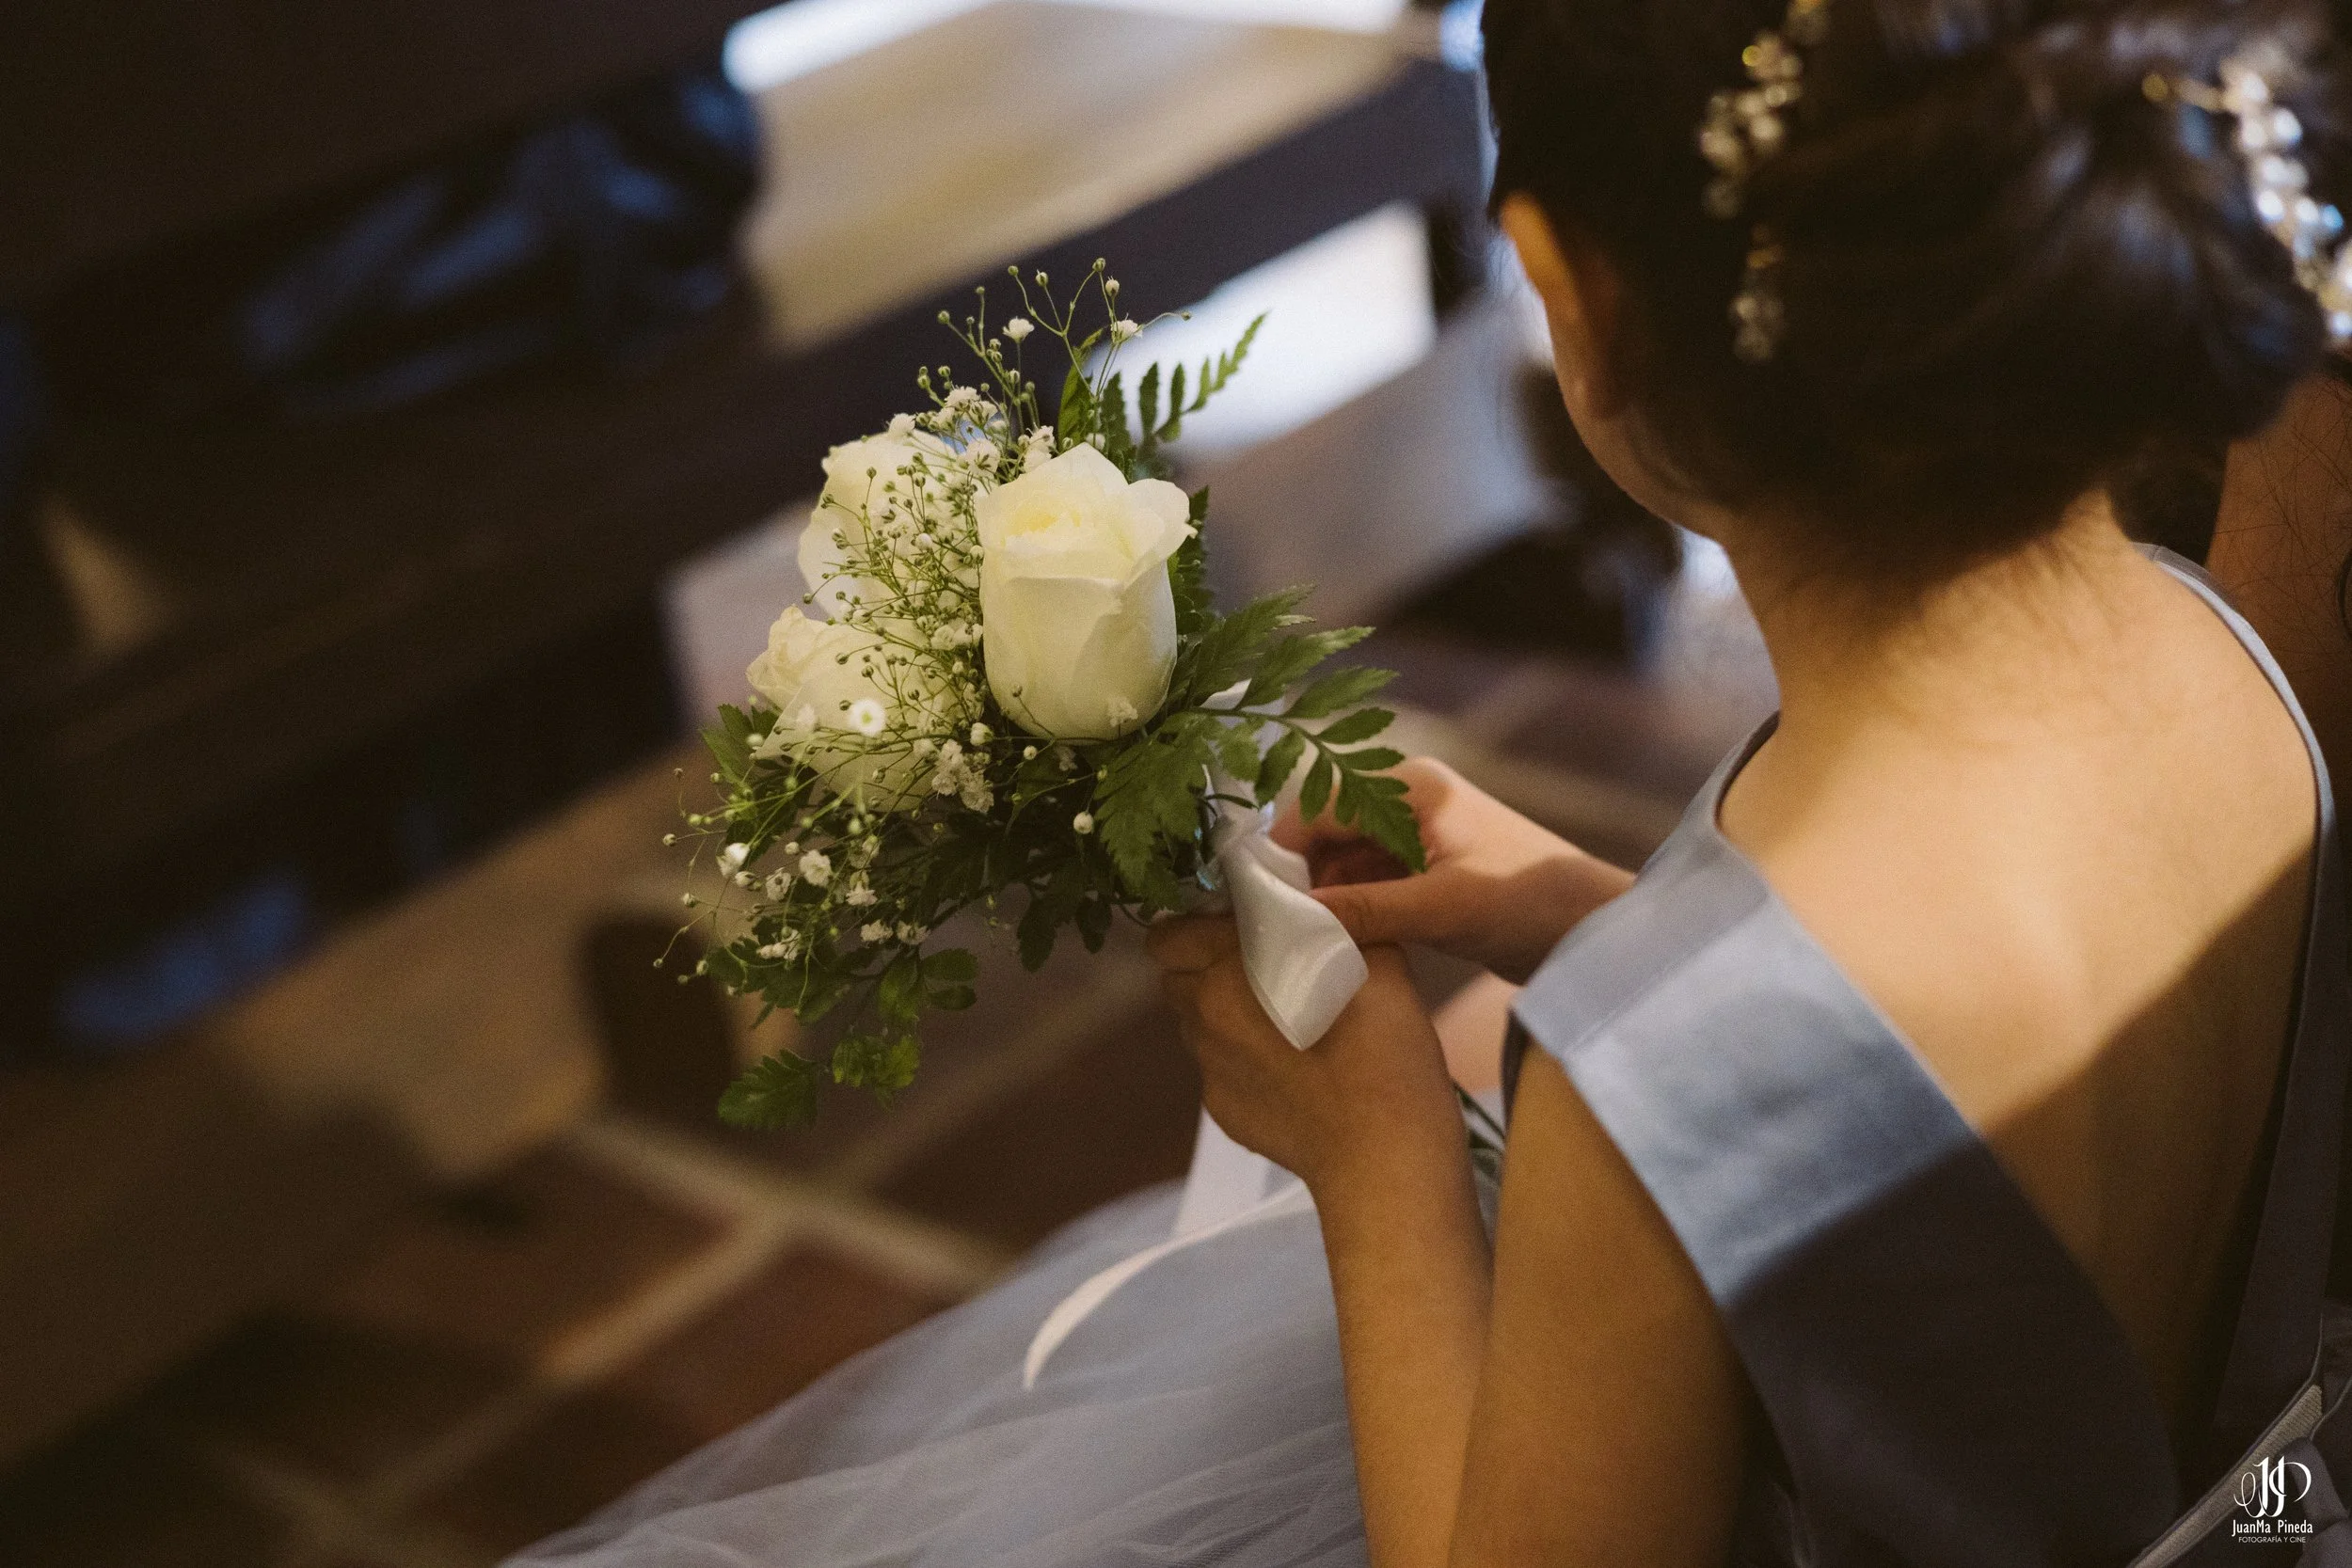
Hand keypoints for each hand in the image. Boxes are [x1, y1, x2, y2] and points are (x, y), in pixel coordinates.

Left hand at [1148, 917, 1461, 1192]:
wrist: (1384, 1155)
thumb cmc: (1383, 1050)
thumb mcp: (1378, 962)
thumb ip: (1339, 920)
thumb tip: (1318, 901)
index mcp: (1226, 971)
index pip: (1169, 932)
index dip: (1198, 921)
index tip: (1239, 921)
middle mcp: (1203, 1018)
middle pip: (1175, 975)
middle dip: (1204, 962)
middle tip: (1258, 962)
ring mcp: (1210, 1070)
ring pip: (1196, 1022)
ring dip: (1221, 1009)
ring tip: (1279, 1016)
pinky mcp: (1223, 1112)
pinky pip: (1220, 1068)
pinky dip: (1242, 1058)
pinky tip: (1291, 1068)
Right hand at [1274, 757, 1633, 983]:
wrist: (1599, 931)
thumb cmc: (1531, 904)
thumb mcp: (1442, 910)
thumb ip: (1364, 910)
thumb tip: (1287, 921)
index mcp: (1410, 786)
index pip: (1317, 807)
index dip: (1279, 854)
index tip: (1247, 904)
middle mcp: (1407, 798)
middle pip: (1323, 833)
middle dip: (1298, 880)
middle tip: (1267, 932)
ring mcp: (1417, 834)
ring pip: (1342, 861)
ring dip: (1322, 899)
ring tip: (1296, 945)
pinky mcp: (1427, 870)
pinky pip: (1367, 882)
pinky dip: (1349, 910)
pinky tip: (1334, 945)